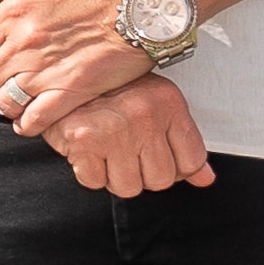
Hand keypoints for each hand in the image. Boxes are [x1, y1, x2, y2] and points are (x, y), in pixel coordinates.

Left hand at [0, 0, 154, 134]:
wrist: (140, 6)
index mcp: (13, 11)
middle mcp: (25, 41)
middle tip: (12, 77)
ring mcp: (46, 68)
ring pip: (4, 100)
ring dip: (9, 102)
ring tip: (23, 96)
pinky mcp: (71, 90)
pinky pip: (33, 120)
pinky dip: (28, 124)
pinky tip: (32, 118)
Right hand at [43, 72, 213, 197]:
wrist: (58, 77)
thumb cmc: (107, 93)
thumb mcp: (154, 108)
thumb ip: (182, 145)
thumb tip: (205, 179)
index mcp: (168, 102)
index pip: (191, 161)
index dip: (174, 168)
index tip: (157, 157)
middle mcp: (145, 114)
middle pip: (161, 180)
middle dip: (142, 174)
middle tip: (126, 152)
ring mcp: (114, 128)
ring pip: (129, 187)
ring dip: (114, 176)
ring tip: (106, 151)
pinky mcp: (84, 140)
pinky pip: (95, 182)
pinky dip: (88, 172)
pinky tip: (87, 151)